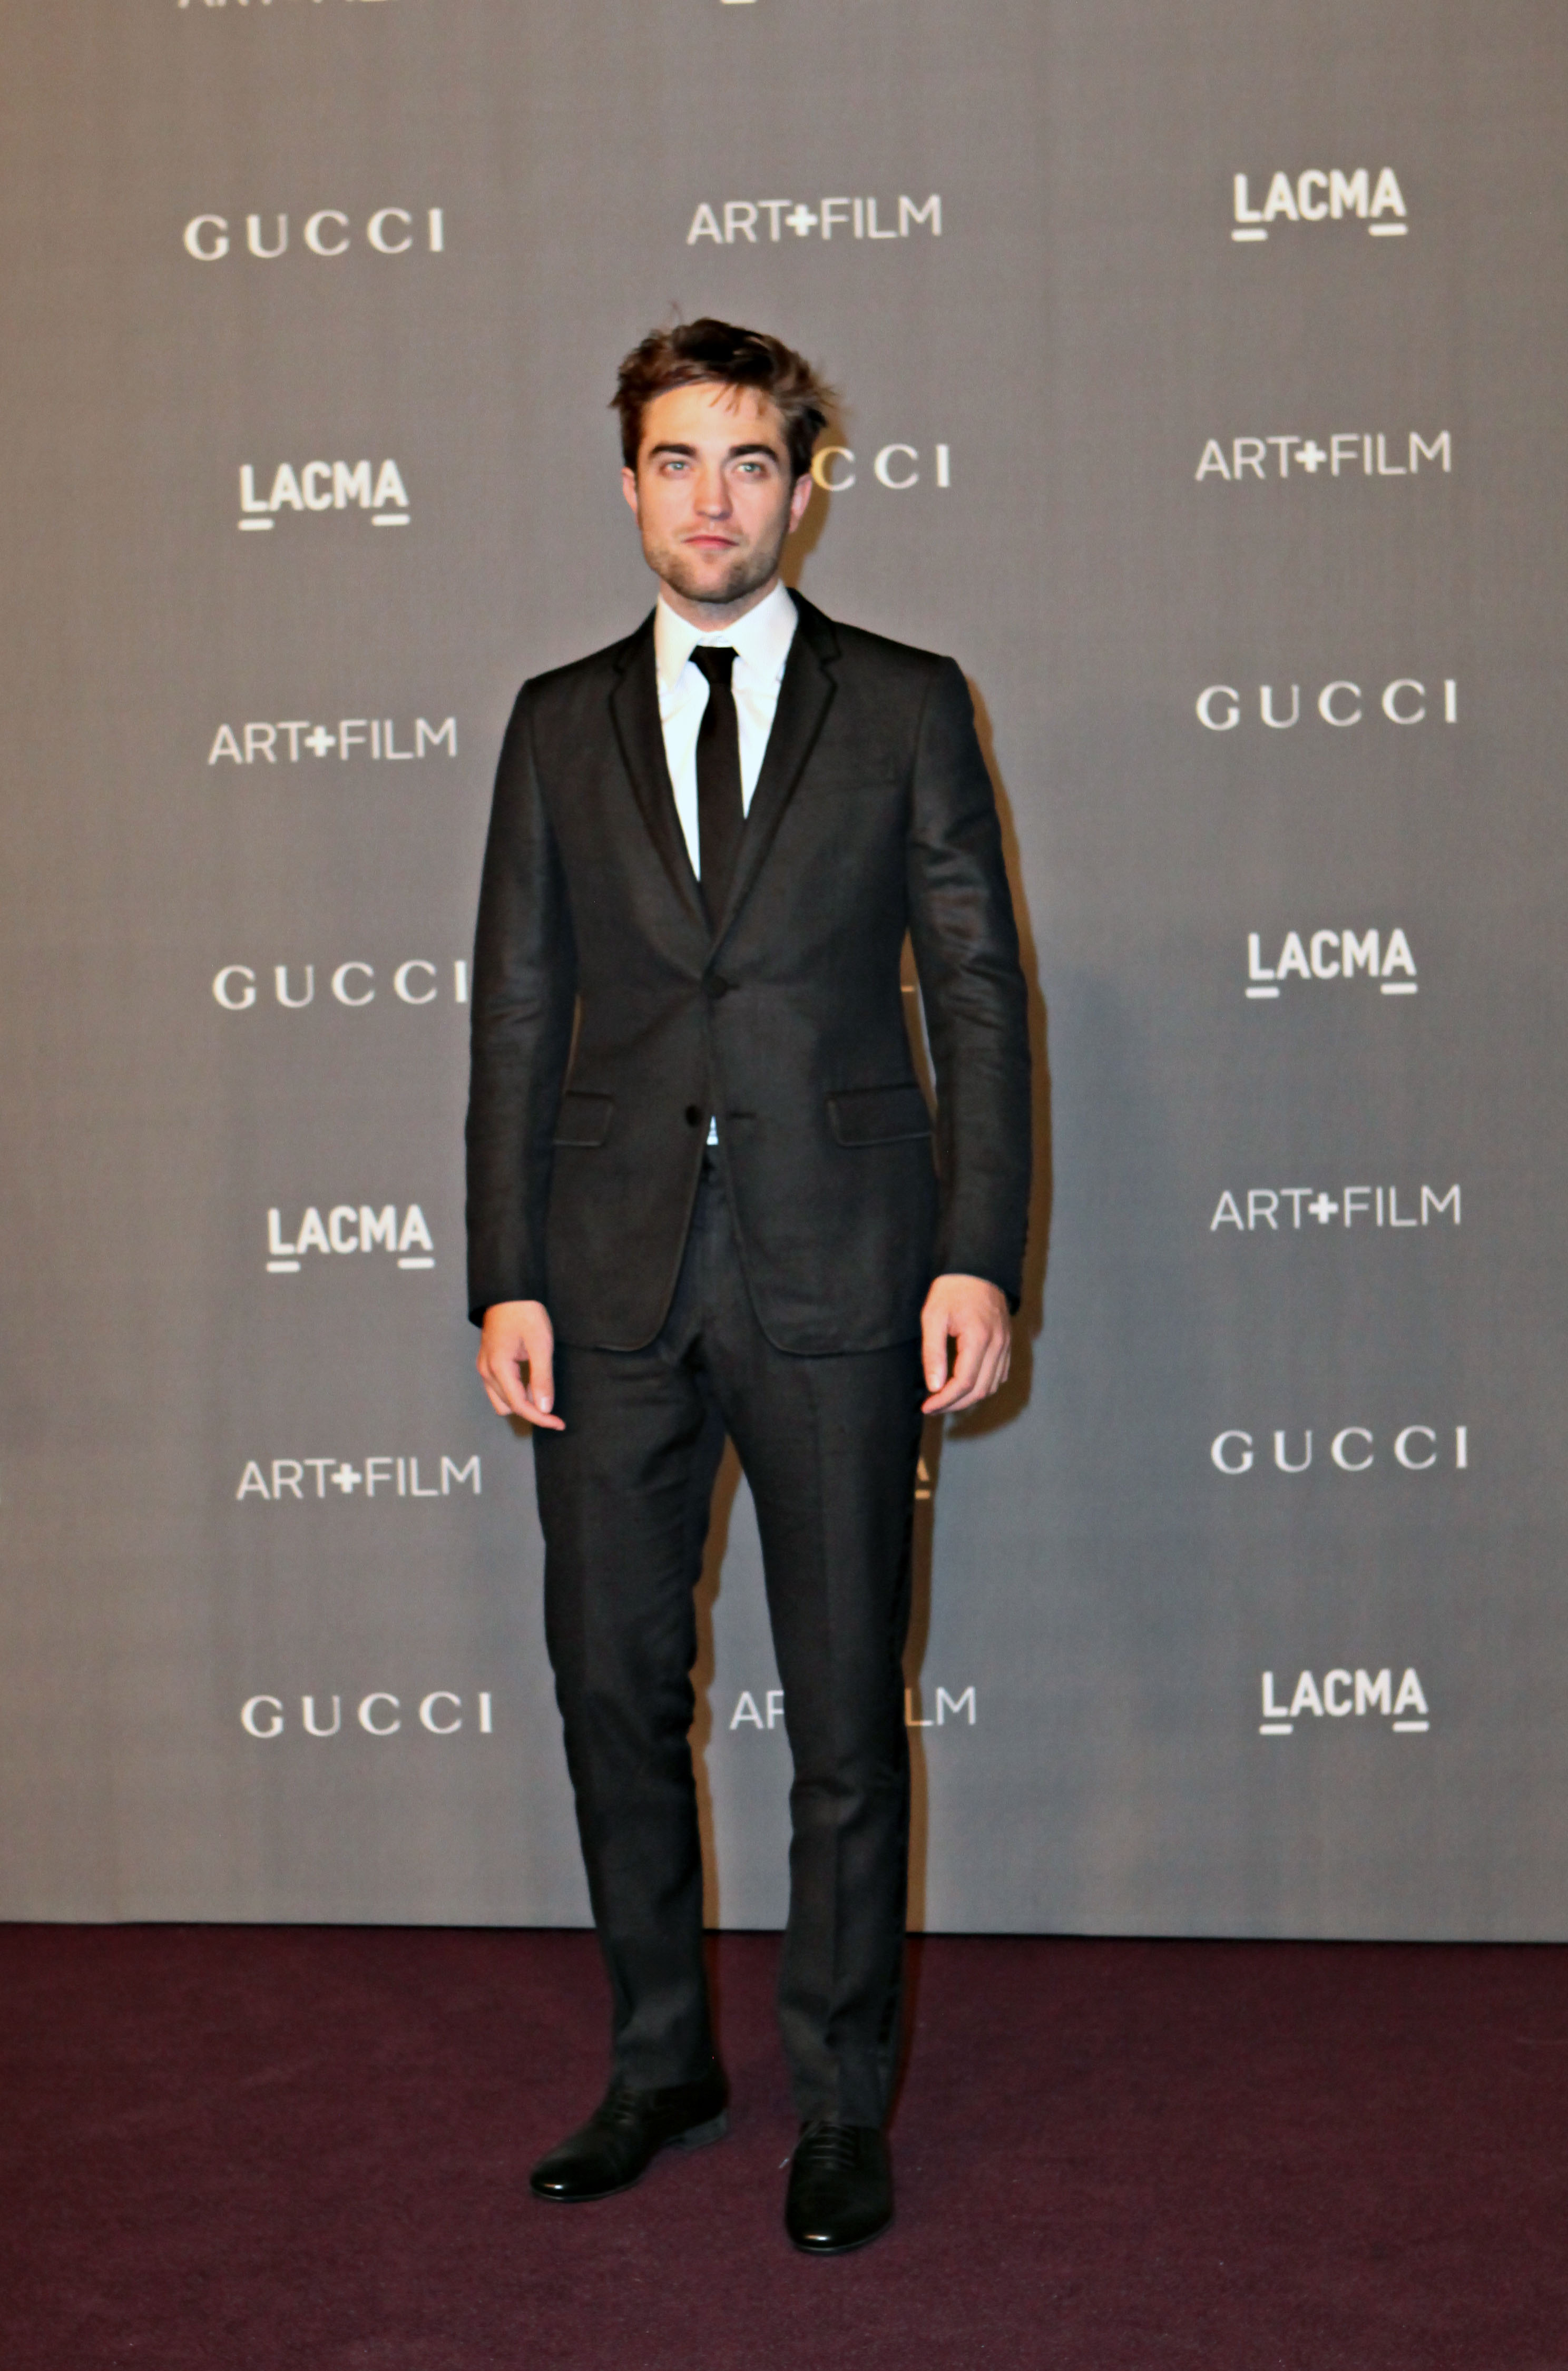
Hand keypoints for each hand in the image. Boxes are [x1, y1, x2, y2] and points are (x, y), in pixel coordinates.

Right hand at [476, 1299, 564, 1429]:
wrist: (509, 1292)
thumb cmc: (526, 1314)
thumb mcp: (541, 1345)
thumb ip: (542, 1378)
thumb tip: (545, 1408)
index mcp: (498, 1367)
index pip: (519, 1404)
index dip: (540, 1417)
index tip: (558, 1422)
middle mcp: (486, 1371)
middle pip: (508, 1406)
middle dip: (531, 1410)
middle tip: (555, 1409)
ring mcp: (484, 1366)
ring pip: (501, 1400)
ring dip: (522, 1402)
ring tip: (542, 1392)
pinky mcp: (487, 1362)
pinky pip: (499, 1388)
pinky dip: (515, 1392)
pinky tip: (531, 1383)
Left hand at [920, 1274, 1011, 1414]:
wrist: (977, 1268)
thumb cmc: (951, 1290)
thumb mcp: (933, 1317)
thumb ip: (933, 1353)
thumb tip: (935, 1387)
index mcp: (979, 1339)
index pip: (964, 1384)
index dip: (945, 1400)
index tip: (927, 1406)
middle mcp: (998, 1345)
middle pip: (980, 1390)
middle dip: (955, 1404)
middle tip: (933, 1406)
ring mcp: (1005, 1344)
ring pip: (992, 1386)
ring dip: (969, 1398)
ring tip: (946, 1398)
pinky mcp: (1007, 1343)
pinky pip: (1000, 1374)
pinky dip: (983, 1386)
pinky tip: (965, 1386)